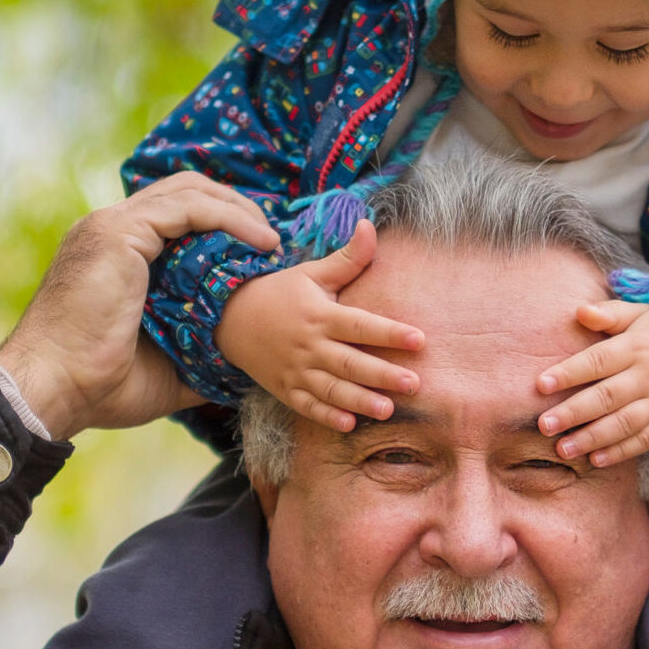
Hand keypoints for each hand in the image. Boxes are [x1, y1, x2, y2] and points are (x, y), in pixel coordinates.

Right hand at [0, 172, 278, 441]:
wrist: (52, 390)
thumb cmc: (98, 387)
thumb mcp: (165, 366)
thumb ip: (198, 354)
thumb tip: (240, 366)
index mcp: (116, 254)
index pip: (177, 214)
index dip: (223, 223)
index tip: (261, 253)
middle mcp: (110, 229)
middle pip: (186, 190)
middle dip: (236, 208)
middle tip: (271, 242)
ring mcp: (111, 226)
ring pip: (191, 190)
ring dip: (239, 210)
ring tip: (271, 241)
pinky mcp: (118, 232)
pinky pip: (188, 207)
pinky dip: (230, 218)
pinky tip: (261, 243)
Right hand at [215, 220, 425, 431]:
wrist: (230, 318)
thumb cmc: (281, 293)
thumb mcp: (312, 273)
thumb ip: (347, 258)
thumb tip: (369, 225)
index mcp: (321, 316)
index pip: (360, 325)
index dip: (389, 332)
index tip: (419, 339)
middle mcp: (310, 346)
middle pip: (351, 362)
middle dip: (383, 374)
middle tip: (415, 384)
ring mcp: (296, 371)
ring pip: (332, 390)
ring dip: (360, 401)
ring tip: (388, 410)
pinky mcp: (285, 389)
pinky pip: (307, 406)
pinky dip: (326, 416)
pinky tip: (349, 424)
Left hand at [535, 302, 648, 466]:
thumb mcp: (642, 314)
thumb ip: (609, 314)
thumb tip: (579, 311)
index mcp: (636, 348)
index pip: (598, 360)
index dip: (570, 372)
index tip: (541, 384)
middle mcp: (647, 377)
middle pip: (607, 397)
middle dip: (574, 412)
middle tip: (544, 425)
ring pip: (623, 424)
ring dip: (592, 438)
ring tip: (562, 448)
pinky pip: (644, 441)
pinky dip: (621, 452)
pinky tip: (596, 459)